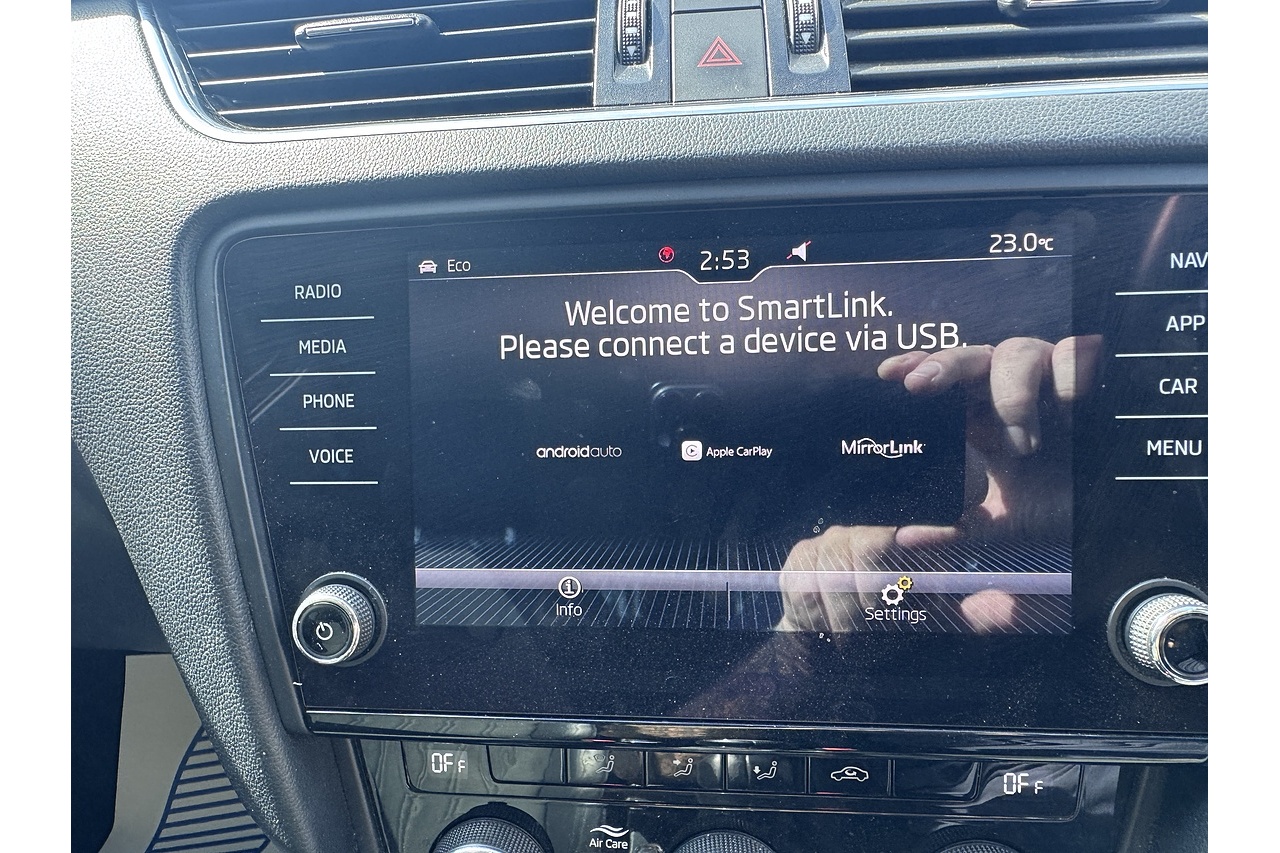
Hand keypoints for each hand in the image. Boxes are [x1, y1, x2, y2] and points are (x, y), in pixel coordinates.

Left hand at [877, 335, 1101, 545]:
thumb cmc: (1057, 509)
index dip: (916, 366)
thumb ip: (956, 528)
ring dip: (1012, 394)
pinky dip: (1069, 372)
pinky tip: (1070, 404)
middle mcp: (1009, 391)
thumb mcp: (1003, 523)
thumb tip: (905, 536)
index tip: (887, 374)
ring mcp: (1051, 381)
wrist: (1119, 518)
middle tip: (920, 386)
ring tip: (1024, 445)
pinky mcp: (1094, 381)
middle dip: (943, 364)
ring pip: (1018, 350)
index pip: (942, 379)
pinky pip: (1077, 352)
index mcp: (979, 416)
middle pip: (971, 355)